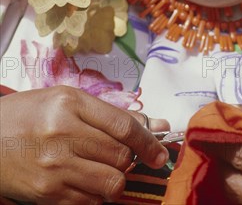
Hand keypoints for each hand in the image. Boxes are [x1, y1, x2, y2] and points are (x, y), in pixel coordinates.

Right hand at [0, 86, 169, 203]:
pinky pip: (90, 201)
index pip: (123, 125)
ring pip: (111, 183)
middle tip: (125, 157)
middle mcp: (63, 132)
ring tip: (104, 169)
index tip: (160, 152)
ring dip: (116, 179)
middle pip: (120, 156)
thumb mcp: (66, 101)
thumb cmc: (27, 114)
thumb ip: (111, 113)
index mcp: (70, 102)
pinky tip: (85, 180)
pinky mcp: (47, 194)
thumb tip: (156, 125)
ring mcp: (54, 166)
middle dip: (131, 160)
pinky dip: (96, 194)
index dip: (148, 141)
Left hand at [213, 102, 241, 204]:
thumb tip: (229, 111)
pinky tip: (241, 170)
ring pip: (240, 201)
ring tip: (223, 152)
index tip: (201, 123)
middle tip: (210, 137)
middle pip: (233, 185)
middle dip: (217, 160)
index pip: (241, 155)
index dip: (217, 137)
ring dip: (227, 176)